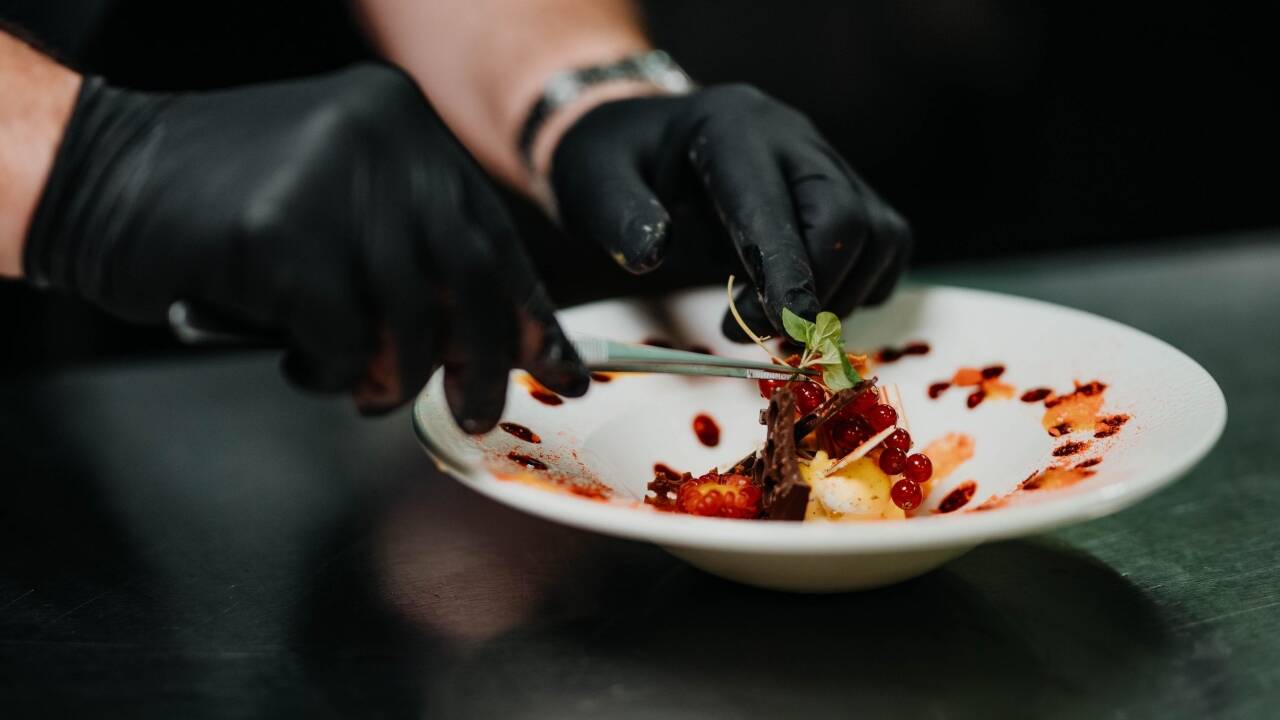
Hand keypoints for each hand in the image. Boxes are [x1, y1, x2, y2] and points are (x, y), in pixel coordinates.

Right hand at [24, 64, 587, 430]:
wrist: (99, 174)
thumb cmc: (229, 209)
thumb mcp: (342, 208)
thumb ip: (416, 255)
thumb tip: (505, 341)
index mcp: (402, 125)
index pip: (492, 234)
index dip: (530, 311)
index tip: (559, 366)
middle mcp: (378, 137)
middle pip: (470, 276)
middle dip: (482, 359)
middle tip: (477, 410)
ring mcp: (329, 179)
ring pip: (408, 318)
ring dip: (392, 376)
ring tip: (360, 386)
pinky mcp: (280, 232)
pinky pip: (340, 338)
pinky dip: (328, 370)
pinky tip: (299, 359)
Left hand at [548, 84, 911, 339]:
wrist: (646, 143)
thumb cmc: (616, 163)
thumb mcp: (593, 179)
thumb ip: (618, 214)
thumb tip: (651, 253)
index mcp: (732, 126)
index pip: (774, 203)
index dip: (788, 268)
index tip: (789, 327)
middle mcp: (794, 138)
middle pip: (845, 219)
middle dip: (814, 292)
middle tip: (757, 334)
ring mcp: (828, 163)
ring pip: (877, 237)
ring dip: (837, 298)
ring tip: (770, 322)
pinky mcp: (848, 192)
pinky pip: (884, 247)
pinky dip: (858, 289)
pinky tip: (801, 304)